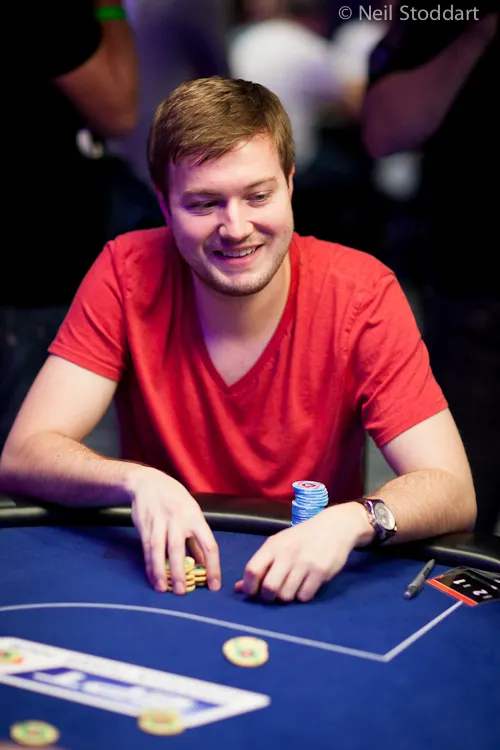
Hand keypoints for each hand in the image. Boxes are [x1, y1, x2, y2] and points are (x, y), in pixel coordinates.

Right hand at [129, 468, 220, 594]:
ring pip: (159, 549)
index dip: (213, 566)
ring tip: (165, 589)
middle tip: (184, 592)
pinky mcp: (145, 526)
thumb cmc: (175, 499)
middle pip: (179, 548)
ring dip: (161, 571)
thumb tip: (204, 564)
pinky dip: (150, 565)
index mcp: (195, 517)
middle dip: (181, 572)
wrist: (148, 482)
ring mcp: (160, 522)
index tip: (214, 585)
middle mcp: (178, 519)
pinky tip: (153, 578)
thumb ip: (196, 539)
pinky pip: (147, 549)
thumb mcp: (191, 513)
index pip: (209, 544)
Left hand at [235, 503, 372, 602]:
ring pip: (286, 595)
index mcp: (273, 545)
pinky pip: (304, 596)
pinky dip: (302, 595)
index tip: (253, 592)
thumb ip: (260, 565)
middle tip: (274, 594)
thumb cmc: (301, 537)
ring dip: (287, 597)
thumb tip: (239, 588)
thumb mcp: (279, 544)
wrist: (334, 526)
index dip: (249, 587)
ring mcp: (304, 563)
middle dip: (268, 597)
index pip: (252, 570)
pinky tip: (306, 585)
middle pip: (269, 588)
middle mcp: (287, 554)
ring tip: (292, 587)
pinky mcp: (320, 572)